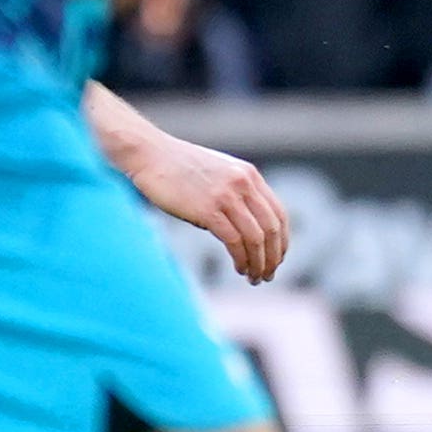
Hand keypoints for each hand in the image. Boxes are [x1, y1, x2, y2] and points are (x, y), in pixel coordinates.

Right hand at [113, 120, 290, 281]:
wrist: (150, 154)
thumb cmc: (178, 168)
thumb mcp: (218, 175)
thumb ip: (235, 195)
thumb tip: (243, 230)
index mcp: (249, 175)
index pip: (278, 214)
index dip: (281, 241)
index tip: (277, 258)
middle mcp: (243, 184)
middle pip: (272, 228)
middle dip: (273, 257)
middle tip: (268, 275)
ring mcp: (227, 196)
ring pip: (256, 238)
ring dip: (259, 263)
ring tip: (255, 278)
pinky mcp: (207, 209)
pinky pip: (234, 241)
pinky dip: (241, 259)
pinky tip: (239, 268)